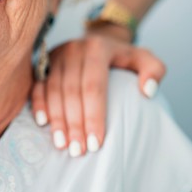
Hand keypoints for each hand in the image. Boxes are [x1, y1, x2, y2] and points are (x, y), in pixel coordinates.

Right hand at [31, 25, 165, 156]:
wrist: (98, 40)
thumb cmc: (122, 57)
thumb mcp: (144, 58)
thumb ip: (154, 70)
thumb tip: (147, 91)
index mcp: (98, 48)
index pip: (94, 86)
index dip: (94, 116)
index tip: (96, 143)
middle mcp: (74, 50)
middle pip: (71, 92)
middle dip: (74, 124)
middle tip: (78, 150)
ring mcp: (56, 56)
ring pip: (53, 91)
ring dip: (57, 120)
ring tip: (62, 144)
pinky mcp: (44, 63)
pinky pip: (37, 85)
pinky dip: (38, 104)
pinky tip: (43, 123)